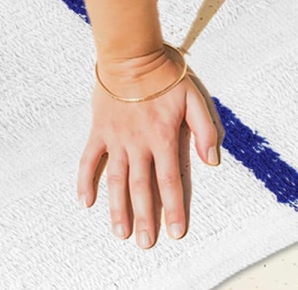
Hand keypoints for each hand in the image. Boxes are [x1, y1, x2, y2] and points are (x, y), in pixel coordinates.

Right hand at [78, 43, 223, 248]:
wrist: (132, 54)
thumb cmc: (166, 74)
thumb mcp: (194, 97)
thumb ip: (205, 129)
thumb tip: (212, 161)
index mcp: (162, 136)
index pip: (170, 180)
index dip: (174, 207)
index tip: (176, 232)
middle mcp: (138, 143)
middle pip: (142, 187)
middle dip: (145, 217)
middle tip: (145, 243)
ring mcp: (116, 138)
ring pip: (116, 180)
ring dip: (118, 208)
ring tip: (121, 233)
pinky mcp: (100, 130)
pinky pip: (89, 159)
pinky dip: (85, 180)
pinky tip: (85, 202)